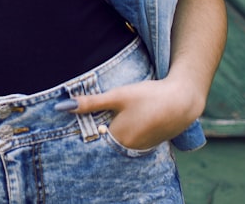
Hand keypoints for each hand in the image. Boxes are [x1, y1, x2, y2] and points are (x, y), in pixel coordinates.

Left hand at [63, 78, 202, 150]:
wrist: (182, 101)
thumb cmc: (149, 96)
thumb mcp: (118, 96)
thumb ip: (90, 103)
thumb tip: (62, 107)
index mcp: (117, 138)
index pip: (90, 137)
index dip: (84, 127)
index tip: (77, 119)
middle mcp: (127, 148)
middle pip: (103, 140)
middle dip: (97, 128)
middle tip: (96, 113)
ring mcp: (139, 148)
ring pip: (117, 140)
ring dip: (112, 130)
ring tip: (114, 114)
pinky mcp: (149, 144)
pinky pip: (130, 140)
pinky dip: (126, 131)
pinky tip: (131, 118)